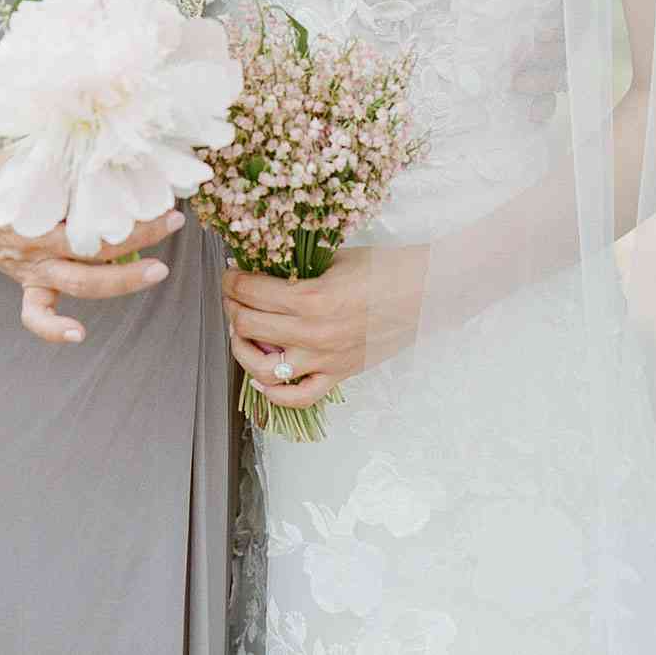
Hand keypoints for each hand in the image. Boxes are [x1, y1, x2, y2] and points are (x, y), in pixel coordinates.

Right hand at [0, 149, 182, 345]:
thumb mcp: (23, 155)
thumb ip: (58, 151)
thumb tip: (101, 134)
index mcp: (39, 208)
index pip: (91, 207)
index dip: (127, 202)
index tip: (158, 188)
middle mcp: (39, 242)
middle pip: (96, 248)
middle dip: (139, 236)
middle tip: (172, 221)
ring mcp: (32, 267)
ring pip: (81, 284)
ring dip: (123, 280)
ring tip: (159, 270)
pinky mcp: (25, 281)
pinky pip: (36, 314)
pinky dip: (54, 329)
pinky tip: (79, 334)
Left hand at [221, 245, 427, 410]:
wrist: (425, 292)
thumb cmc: (384, 268)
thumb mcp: (334, 258)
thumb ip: (298, 268)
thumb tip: (264, 268)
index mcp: (310, 298)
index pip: (250, 292)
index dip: (232, 280)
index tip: (230, 273)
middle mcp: (313, 333)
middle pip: (248, 325)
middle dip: (232, 307)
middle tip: (233, 296)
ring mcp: (325, 360)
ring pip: (263, 367)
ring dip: (242, 348)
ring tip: (240, 333)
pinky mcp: (340, 376)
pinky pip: (299, 396)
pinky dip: (274, 392)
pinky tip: (261, 377)